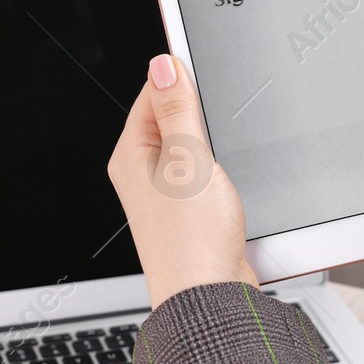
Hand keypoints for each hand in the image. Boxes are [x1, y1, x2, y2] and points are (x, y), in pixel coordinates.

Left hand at [107, 55, 257, 307]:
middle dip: (202, 114)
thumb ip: (177, 109)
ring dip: (216, 145)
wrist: (210, 299)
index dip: (181, 80)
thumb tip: (163, 64)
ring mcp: (167, 193)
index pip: (151, 94)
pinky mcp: (191, 211)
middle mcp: (143, 173)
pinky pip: (206, 172)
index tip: (206, 70)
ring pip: (194, 146)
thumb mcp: (188, 160)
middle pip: (174, 117)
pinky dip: (223, 169)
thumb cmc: (192, 241)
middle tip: (220, 126)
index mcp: (130, 156)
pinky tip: (233, 180)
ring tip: (224, 161)